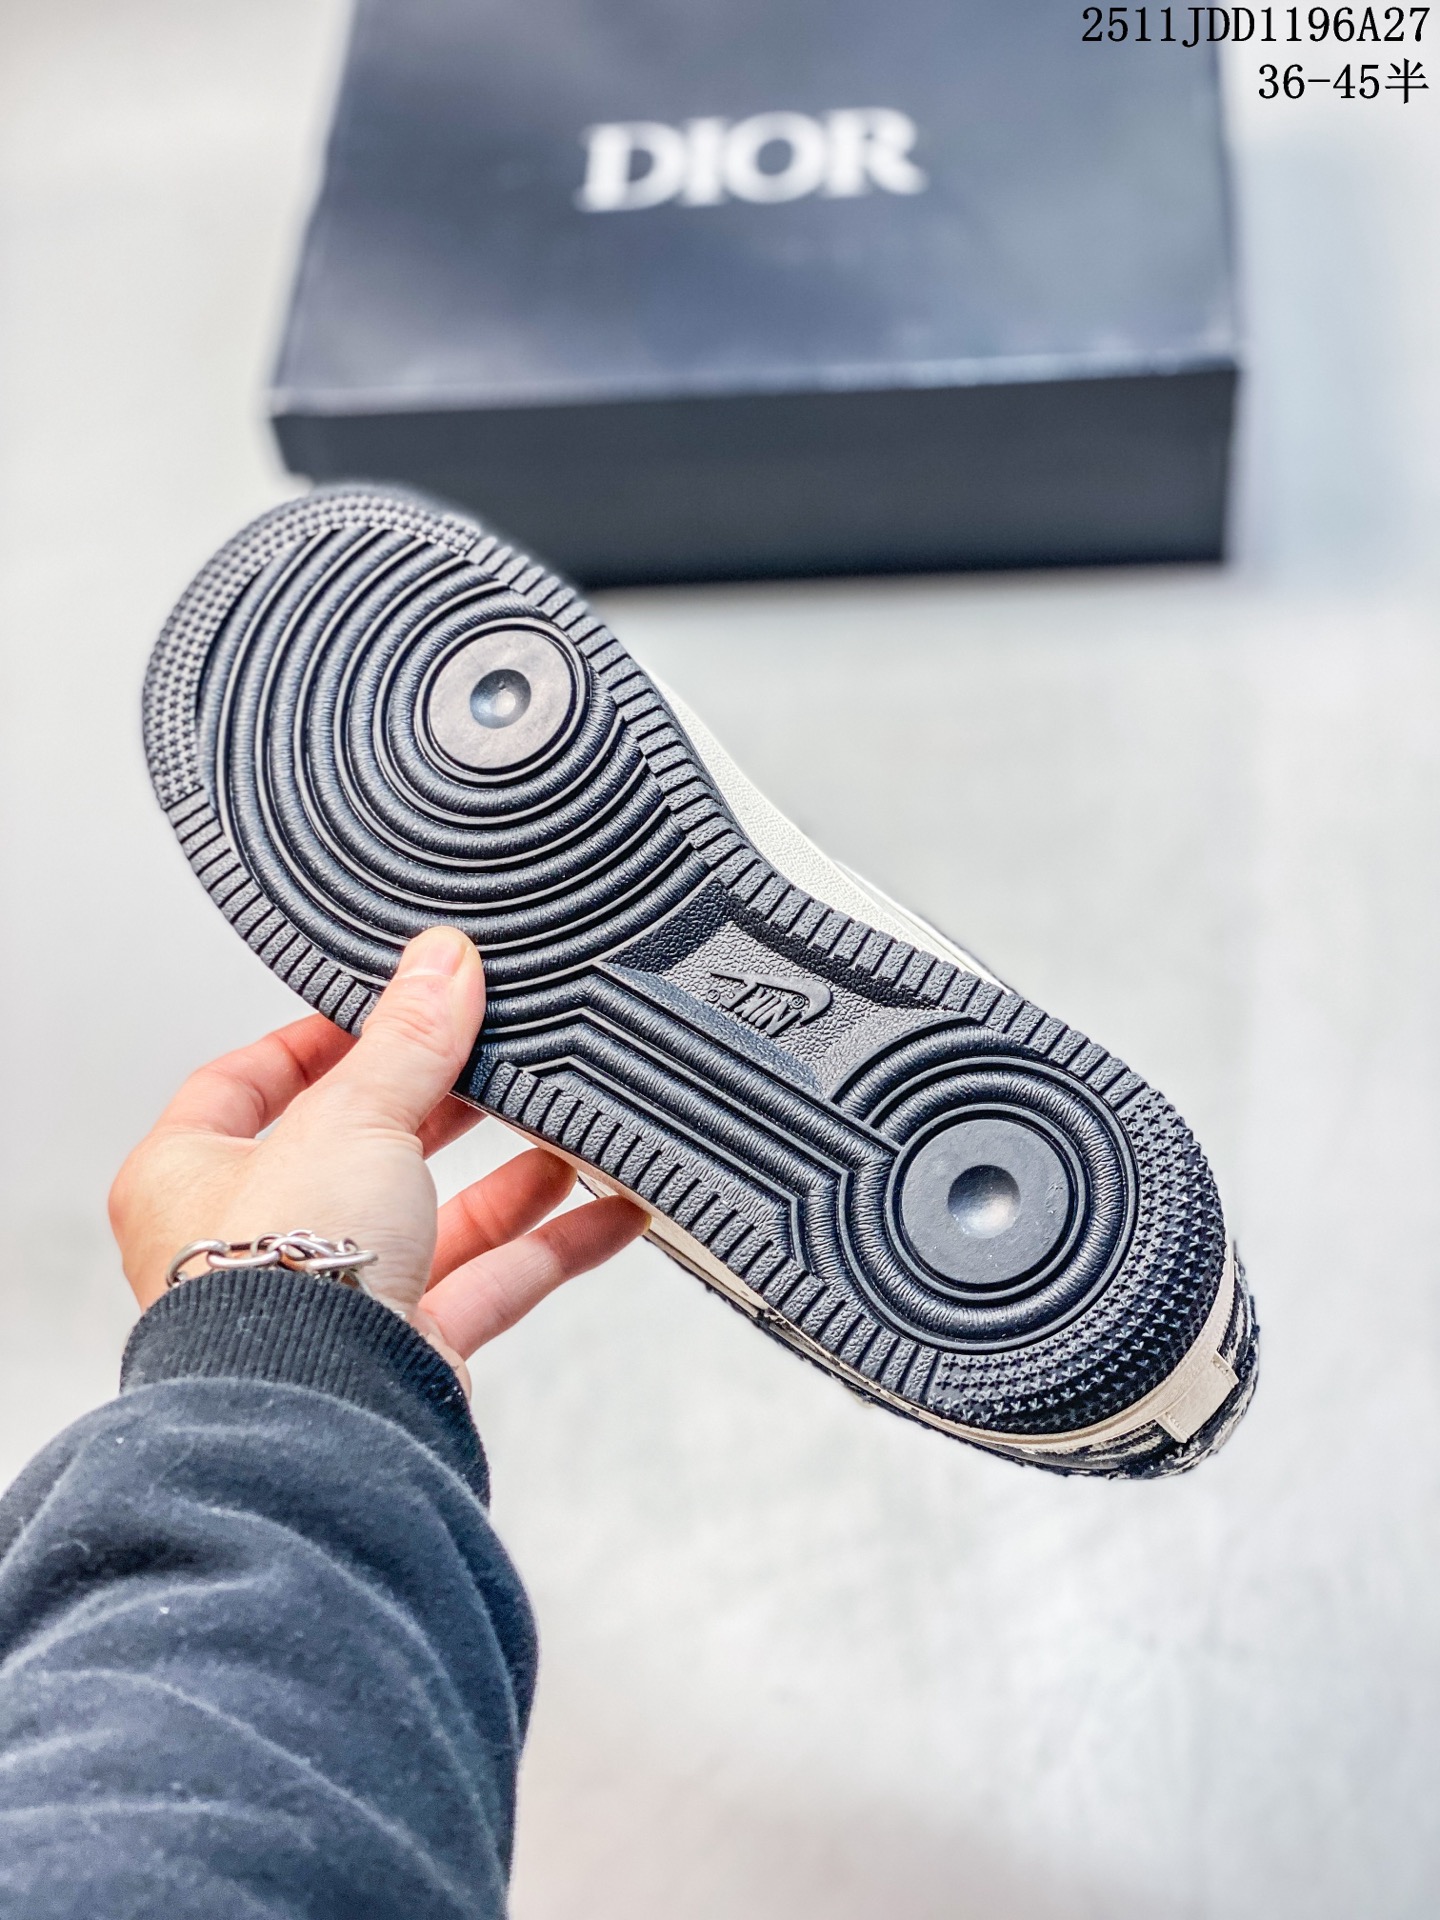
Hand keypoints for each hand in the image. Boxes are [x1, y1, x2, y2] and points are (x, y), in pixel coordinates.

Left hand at [108, 926, 647, 1391]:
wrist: (315, 1415)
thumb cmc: (276, 1277)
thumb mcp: (351, 1115)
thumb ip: (408, 1040)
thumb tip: (441, 961)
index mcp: (190, 1176)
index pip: (246, 1085)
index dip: (317, 1042)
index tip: (388, 1010)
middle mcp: (252, 1243)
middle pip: (358, 1149)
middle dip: (439, 1106)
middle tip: (497, 1057)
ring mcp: (330, 1302)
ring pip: (432, 1220)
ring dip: (510, 1177)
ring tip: (572, 1128)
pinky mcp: (401, 1354)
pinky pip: (486, 1285)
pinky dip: (550, 1248)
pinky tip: (610, 1211)